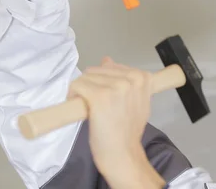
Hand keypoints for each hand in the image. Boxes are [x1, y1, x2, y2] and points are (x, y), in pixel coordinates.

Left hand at [68, 57, 165, 188]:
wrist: (123, 155)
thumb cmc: (128, 131)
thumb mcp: (134, 101)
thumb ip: (124, 80)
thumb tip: (107, 60)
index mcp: (142, 77)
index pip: (112, 67)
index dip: (104, 82)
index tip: (105, 98)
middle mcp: (131, 79)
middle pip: (97, 70)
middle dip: (91, 85)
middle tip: (96, 106)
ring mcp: (115, 87)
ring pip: (85, 77)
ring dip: (82, 91)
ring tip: (90, 109)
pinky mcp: (99, 96)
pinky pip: (77, 85)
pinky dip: (73, 96)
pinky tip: (81, 109)